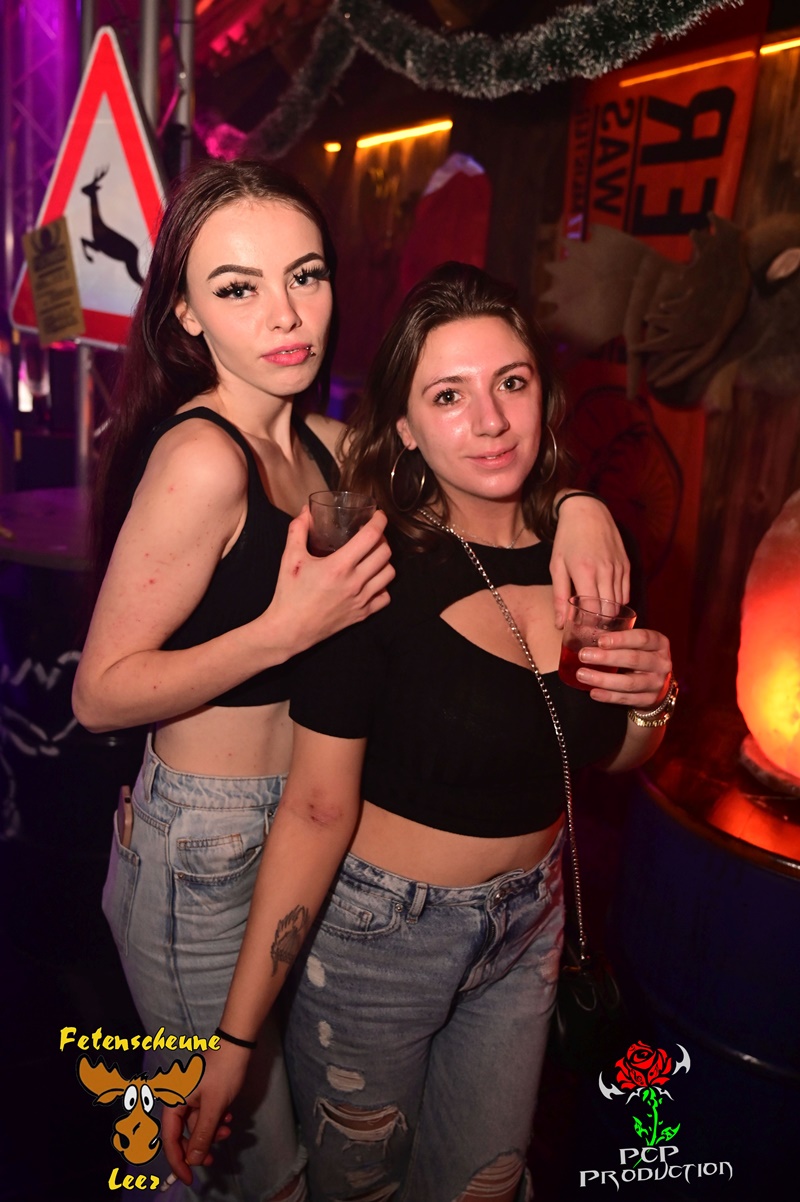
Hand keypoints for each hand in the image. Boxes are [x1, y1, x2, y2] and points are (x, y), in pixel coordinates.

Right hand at [160, 1044, 245, 1185]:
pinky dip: (215, 1119)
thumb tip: (193, 1160)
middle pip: (182, 1133)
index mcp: (173, 1102)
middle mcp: (177, 1099)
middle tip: (214, 1157)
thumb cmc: (223, 1072)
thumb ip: (202, 1134)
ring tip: (228, 1128)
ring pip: (196, 1124)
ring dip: (211, 1131)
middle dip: (199, 1145)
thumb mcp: (214, 1106)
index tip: (190, 1179)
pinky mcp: (202, 1091)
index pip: (170, 1140)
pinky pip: (204, 1113)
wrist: (237, 1043)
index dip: (178, 1162)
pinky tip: (228, 1116)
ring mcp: (190, 1095)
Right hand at [268, 507, 393, 654]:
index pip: (371, 536)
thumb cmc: (289, 594)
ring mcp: (361, 600)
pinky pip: (385, 597)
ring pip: (389, 574)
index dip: (379, 521)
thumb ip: (298, 530)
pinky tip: (371, 580)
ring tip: (373, 556)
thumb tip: (306, 511)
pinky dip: (382, 586)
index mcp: (339, 566)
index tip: (378, 515)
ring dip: (384, 561)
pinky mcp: (362, 614)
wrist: (289, 629)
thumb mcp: (290, 558)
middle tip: (372, 535)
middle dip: (382, 539)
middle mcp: (355, 583)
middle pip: (385, 553)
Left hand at [550, 496, 629, 627]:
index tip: (581, 632)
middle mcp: (605, 571)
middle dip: (600, 624)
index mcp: (585, 572)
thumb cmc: (567, 539)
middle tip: (591, 630)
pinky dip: (618, 603)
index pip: (592, 610)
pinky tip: (608, 606)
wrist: (587, 512)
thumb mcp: (557, 566)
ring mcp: (619, 568)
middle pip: (609, 611)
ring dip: (611, 615)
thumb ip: (559, 597)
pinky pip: (626, 592)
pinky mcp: (627, 565)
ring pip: (620, 603)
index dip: (588, 625)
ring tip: (599, 621)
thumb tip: (560, 624)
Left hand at [573, 627, 671, 708]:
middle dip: (606, 657)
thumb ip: (617, 635)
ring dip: (602, 679)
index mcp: (659, 643)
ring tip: (581, 674)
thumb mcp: (636, 643)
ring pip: (629, 683)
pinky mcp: (648, 700)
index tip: (600, 640)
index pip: (642, 638)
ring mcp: (656, 684)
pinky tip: (593, 692)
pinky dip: (608, 696)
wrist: (657, 683)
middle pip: (634, 659)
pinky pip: (626, 699)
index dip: (621, 639)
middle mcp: (661, 663)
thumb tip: (589, 626)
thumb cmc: (640, 655)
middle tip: (583, 655)